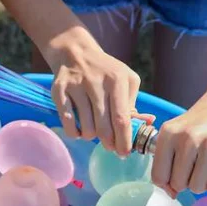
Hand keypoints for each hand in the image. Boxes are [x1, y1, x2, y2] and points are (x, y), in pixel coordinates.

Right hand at [44, 30, 141, 155]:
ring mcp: (76, 86)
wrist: (75, 52)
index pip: (121, 118)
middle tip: (110, 146)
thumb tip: (146, 124)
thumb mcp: (126, 80)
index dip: (124, 140)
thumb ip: (134, 103)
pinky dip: (74, 133)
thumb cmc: (106, 71)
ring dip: (91, 137)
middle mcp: (96, 82)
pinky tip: (79, 129)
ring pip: (86, 128)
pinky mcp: (59, 91)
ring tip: (93, 130)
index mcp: (116, 79)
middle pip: (104, 127)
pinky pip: (68, 124)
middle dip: (109, 143)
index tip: (125, 152)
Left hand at [150, 84, 206, 197]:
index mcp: (168, 134)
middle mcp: (187, 139)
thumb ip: (167, 160)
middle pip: (178, 184)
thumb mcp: (176, 131)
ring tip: (206, 169)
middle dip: (185, 182)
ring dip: (202, 185)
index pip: (158, 176)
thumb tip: (171, 194)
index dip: (166, 184)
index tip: (174, 179)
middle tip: (194, 169)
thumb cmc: (201, 121)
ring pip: (197, 187)